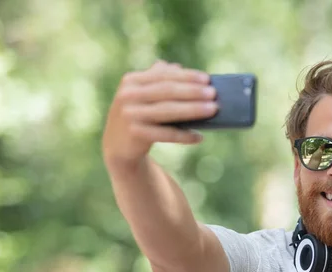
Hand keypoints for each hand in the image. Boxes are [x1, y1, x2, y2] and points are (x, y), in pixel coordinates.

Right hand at [102, 60, 217, 167]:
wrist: (117, 145)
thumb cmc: (136, 114)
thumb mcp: (142, 94)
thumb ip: (156, 78)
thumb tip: (177, 67)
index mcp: (131, 81)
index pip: (164, 76)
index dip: (187, 76)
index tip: (207, 79)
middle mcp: (128, 95)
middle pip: (168, 91)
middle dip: (193, 92)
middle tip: (214, 94)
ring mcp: (130, 115)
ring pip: (168, 111)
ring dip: (194, 110)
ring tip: (213, 110)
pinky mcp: (136, 134)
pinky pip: (166, 134)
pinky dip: (184, 136)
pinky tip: (199, 137)